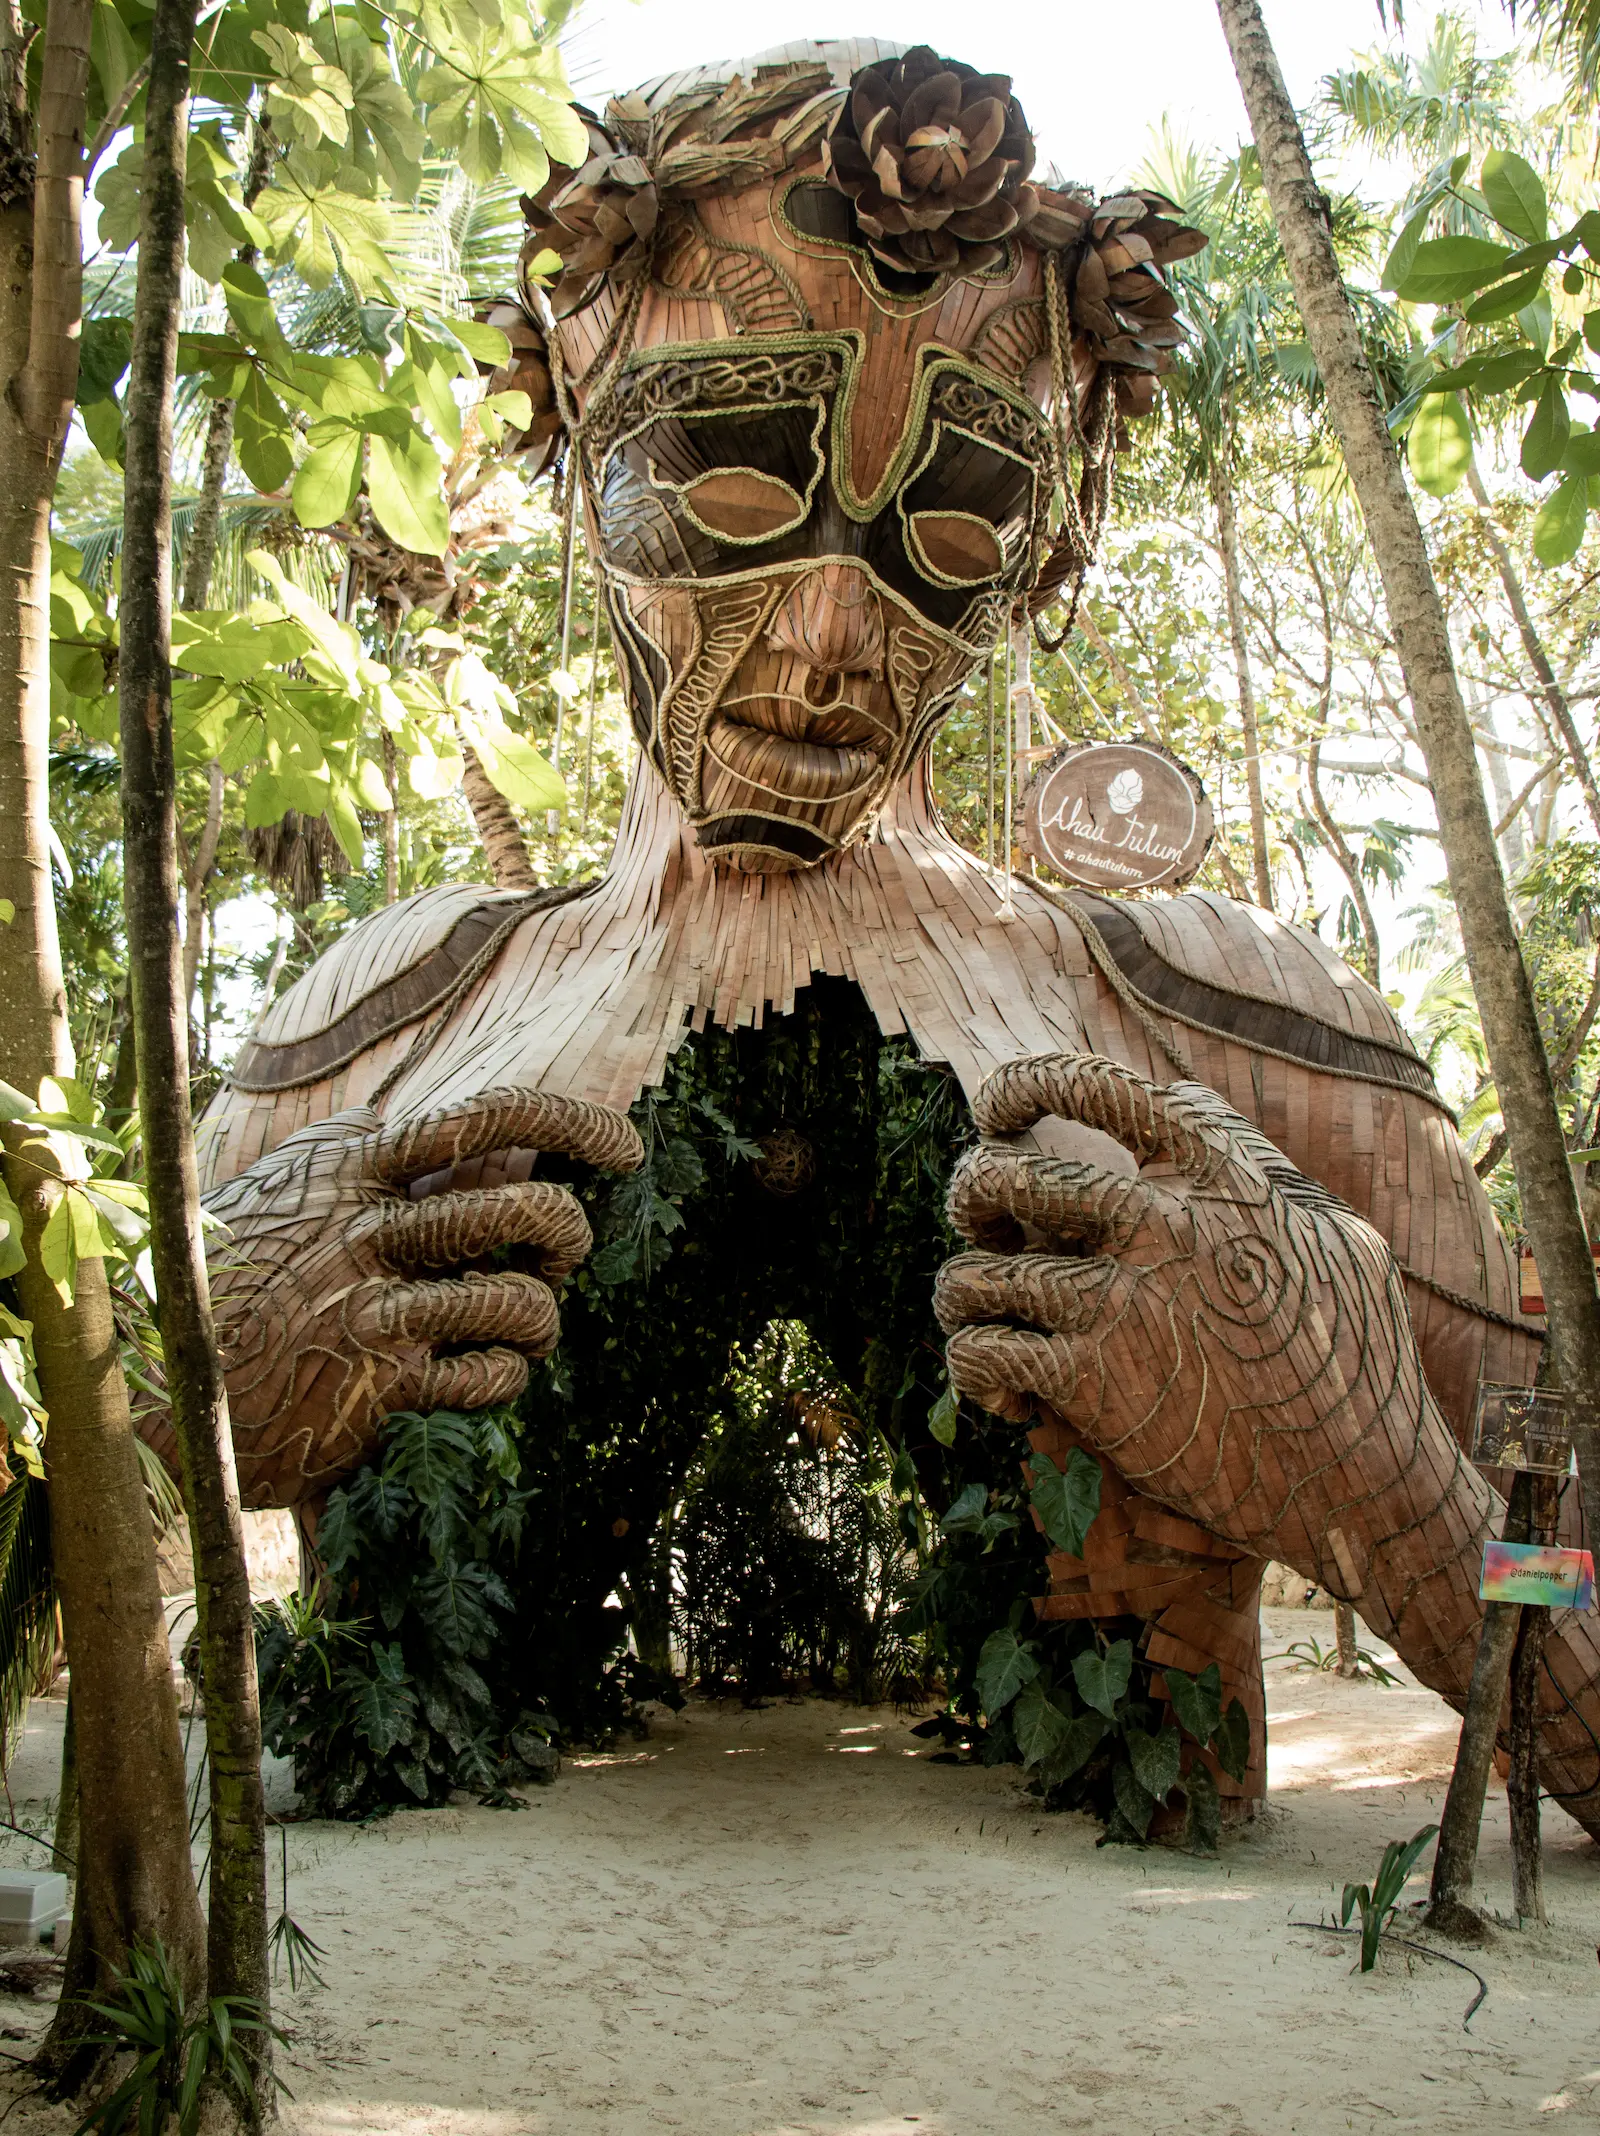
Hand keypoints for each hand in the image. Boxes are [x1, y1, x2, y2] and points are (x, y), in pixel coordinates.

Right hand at [190, 1088, 641, 1505]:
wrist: (140, 1374)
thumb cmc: (223, 1283)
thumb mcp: (283, 1197)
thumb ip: (360, 1170)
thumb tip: (444, 1141)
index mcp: (347, 1161)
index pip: (486, 1118)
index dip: (573, 1126)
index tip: (625, 1150)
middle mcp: (365, 1222)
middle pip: (522, 1204)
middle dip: (568, 1231)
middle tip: (562, 1252)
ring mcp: (370, 1301)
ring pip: (519, 1296)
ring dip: (542, 1314)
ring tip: (527, 1323)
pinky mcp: (374, 1378)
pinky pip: (486, 1372)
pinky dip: (504, 1373)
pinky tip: (482, 1371)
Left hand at [933, 1053, 1496, 1682]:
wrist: (1362, 1486)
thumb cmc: (1358, 1365)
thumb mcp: (1337, 1237)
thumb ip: (1260, 1174)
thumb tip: (1198, 1119)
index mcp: (1223, 1177)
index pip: (1101, 1088)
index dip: (1028, 1083)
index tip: (999, 1108)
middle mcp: (1164, 1224)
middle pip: (1007, 1173)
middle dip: (970, 1191)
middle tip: (979, 1223)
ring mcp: (1120, 1302)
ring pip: (976, 1272)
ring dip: (961, 1294)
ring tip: (979, 1317)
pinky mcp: (1091, 1382)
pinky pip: (981, 1351)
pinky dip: (975, 1370)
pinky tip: (1007, 1395)